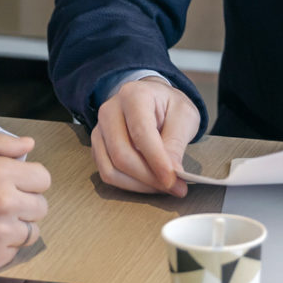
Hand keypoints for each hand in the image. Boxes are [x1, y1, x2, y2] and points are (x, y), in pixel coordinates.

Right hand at [0, 126, 50, 270]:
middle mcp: (6, 205)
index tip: (13, 180)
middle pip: (41, 205)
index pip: (43, 178)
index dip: (28, 178)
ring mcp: (0, 234)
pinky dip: (3, 244)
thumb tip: (28, 144)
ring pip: (31, 231)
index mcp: (0, 174)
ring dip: (17, 224)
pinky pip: (14, 251)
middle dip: (24, 200)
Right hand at [92, 76, 200, 197]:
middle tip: (175, 187)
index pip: (141, 133)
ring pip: (111, 169)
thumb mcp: (184, 117)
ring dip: (139, 185)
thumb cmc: (169, 106)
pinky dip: (129, 184)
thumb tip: (172, 172)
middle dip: (149, 178)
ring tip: (162, 186)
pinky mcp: (98, 146)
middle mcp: (110, 110)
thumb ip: (176, 143)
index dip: (157, 161)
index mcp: (133, 95)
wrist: (154, 100)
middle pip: (121, 155)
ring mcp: (100, 129)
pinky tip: (148, 182)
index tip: (173, 181)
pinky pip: (107, 173)